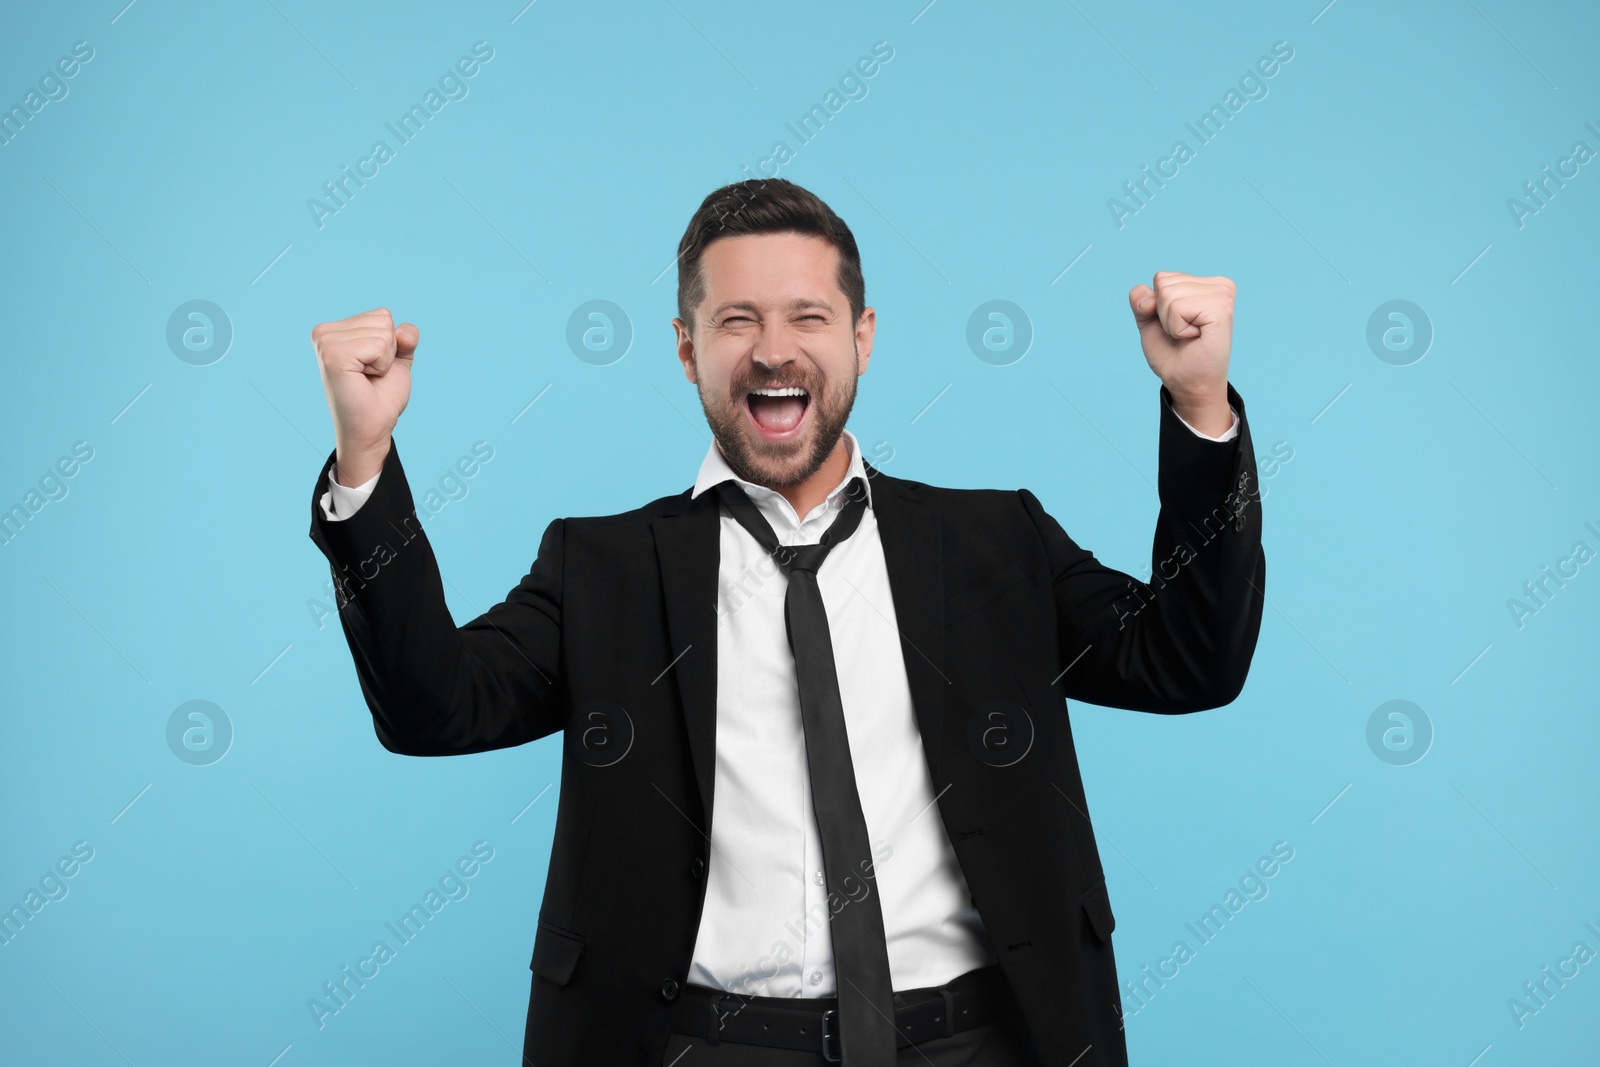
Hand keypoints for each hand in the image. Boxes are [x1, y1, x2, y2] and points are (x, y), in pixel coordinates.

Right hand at [311, 308, 417, 485]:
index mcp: (334, 330)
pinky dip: (381, 365)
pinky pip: (378, 345)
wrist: (373, 427)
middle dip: (388, 351)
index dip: (390, 344)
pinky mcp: (333, 355)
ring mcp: (326, 343)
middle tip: (370, 375)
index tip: (373, 367)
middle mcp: (324, 332)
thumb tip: (404, 332)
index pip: (382, 315)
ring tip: (366, 378)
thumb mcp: (397, 359)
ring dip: (384, 360)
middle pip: (383, 319)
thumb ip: (405, 337)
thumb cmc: (381, 396)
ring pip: (383, 332)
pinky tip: (363, 378)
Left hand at [1127, 272, 1233, 434]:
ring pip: (1168, 294)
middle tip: (1184, 333)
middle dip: (1163, 314)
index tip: (1178, 325)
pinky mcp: (1221, 310)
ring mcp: (1223, 295)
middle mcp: (1220, 285)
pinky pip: (1177, 308)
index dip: (1157, 306)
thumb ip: (1140, 299)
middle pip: (1163, 282)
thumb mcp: (1148, 321)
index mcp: (1206, 284)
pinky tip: (1195, 337)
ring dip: (1171, 323)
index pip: (1161, 278)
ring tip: (1190, 336)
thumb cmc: (1173, 353)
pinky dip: (1176, 328)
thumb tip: (1148, 299)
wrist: (1186, 383)